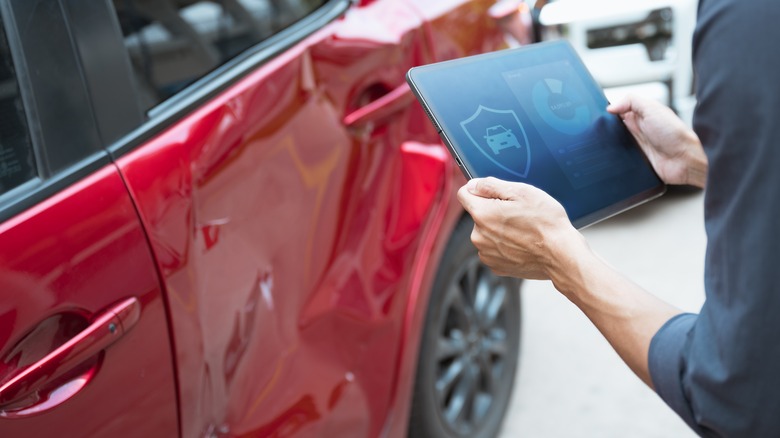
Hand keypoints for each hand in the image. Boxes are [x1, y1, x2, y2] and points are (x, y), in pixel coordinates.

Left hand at [457, 177, 585, 281]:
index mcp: (482, 214)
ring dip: (499, 229)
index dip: (478, 189)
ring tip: (523, 230)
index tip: (492, 193)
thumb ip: (491, 185)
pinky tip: (522, 243)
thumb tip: (473, 184)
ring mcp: (486, 253)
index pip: (464, 194)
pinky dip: (505, 245)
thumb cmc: (546, 223)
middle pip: (478, 214)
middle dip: (493, 211)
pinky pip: (494, 249)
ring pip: (486, 233)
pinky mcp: (496, 266)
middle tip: (518, 213)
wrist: (561, 255)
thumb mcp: (522, 192)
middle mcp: (479, 236)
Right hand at [607, 94, 706, 187]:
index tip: (597, 114)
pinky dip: (612, 156)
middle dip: (603, 127)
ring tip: (601, 142)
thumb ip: (631, 101)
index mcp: (641, 114)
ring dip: (607, 143)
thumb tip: (609, 107)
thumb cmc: (674, 134)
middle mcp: (636, 129)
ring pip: (612, 142)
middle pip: (612, 127)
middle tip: (597, 129)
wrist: (683, 161)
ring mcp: (634, 145)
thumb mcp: (652, 108)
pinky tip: (608, 155)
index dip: (607, 111)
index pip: (618, 110)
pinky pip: (617, 157)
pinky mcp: (633, 160)